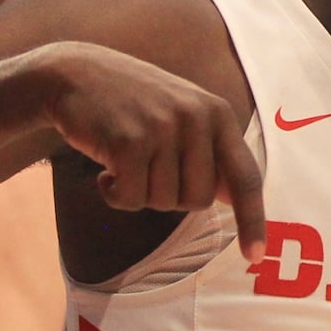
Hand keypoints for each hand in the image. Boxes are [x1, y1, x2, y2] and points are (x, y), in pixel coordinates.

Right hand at [38, 42, 266, 260]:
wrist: (75, 74)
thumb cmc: (132, 104)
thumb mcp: (181, 114)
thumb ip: (209, 152)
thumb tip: (234, 199)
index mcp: (217, 113)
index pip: (245, 177)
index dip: (252, 220)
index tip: (256, 256)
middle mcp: (196, 118)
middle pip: (198, 201)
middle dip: (170, 196)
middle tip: (147, 166)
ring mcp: (162, 128)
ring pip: (162, 203)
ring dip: (137, 192)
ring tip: (124, 158)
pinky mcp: (128, 141)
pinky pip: (130, 199)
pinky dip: (113, 194)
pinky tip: (105, 167)